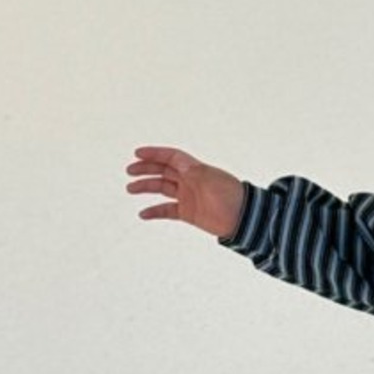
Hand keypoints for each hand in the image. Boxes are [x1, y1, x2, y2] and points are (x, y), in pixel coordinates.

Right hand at [126, 146, 244, 238]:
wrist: (242, 219)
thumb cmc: (230, 195)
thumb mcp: (210, 179)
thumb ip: (192, 170)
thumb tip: (177, 162)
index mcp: (195, 169)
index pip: (171, 157)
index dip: (155, 154)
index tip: (137, 154)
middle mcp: (189, 180)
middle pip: (163, 171)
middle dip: (146, 169)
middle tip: (130, 171)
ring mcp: (188, 196)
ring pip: (162, 189)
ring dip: (146, 187)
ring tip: (130, 189)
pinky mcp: (188, 213)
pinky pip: (167, 210)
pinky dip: (155, 211)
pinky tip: (143, 213)